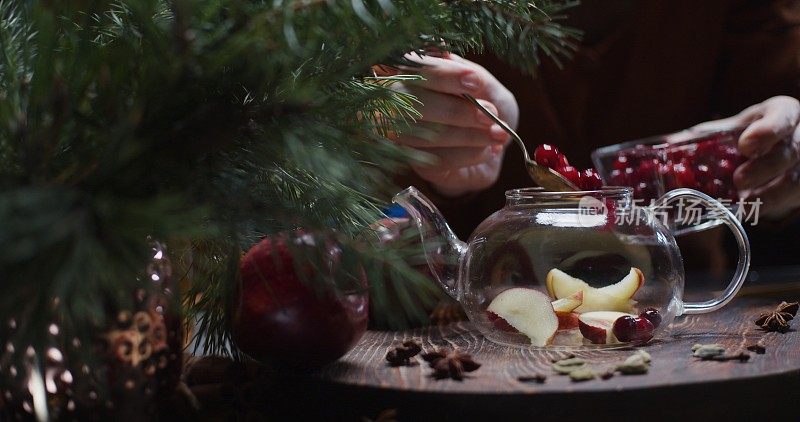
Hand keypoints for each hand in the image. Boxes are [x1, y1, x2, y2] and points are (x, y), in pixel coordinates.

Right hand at [390, 53, 518, 196]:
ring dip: (468, 136)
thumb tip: (467, 77)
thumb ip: (474, 77)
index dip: (443, 74)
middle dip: (455, 110)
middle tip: (490, 115)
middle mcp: (399, 101)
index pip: (414, 67)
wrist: (494, 144)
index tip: (474, 81)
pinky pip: (437, 159)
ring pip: (425, 134)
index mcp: (414, 72)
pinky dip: (469, 154)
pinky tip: (488, 150)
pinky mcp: (415, 162)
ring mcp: (402, 134)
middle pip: (410, 102)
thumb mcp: (488, 86)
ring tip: (498, 134)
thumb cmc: (486, 106)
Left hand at [693, 96, 799, 218]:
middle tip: (739, 179)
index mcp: (781, 113)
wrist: (775, 151)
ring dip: (771, 194)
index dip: (767, 130)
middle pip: (791, 151)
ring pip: (796, 179)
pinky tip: (752, 210)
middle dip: (765, 167)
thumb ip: (704, 136)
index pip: (783, 116)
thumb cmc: (749, 136)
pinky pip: (794, 197)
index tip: (746, 145)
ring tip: (744, 203)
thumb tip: (667, 144)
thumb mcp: (732, 130)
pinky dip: (772, 205)